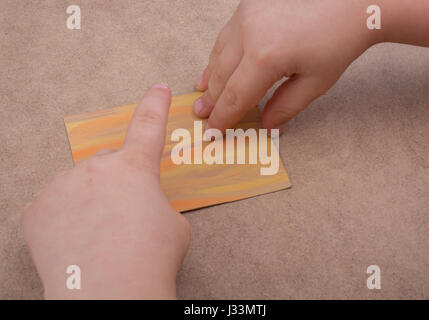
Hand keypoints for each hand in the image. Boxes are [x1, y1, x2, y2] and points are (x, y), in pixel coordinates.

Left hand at [21, 84, 190, 298]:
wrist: (110, 294)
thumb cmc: (150, 259)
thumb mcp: (173, 225)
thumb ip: (155, 204)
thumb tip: (140, 207)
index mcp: (135, 168)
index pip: (149, 125)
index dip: (155, 105)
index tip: (157, 87)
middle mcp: (96, 168)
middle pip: (108, 165)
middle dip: (117, 184)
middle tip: (124, 219)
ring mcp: (62, 187)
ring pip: (79, 186)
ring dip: (89, 202)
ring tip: (99, 237)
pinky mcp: (37, 210)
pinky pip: (54, 206)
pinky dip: (64, 220)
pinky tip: (74, 242)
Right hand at [194, 0, 376, 131]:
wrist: (350, 2)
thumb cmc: (338, 42)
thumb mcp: (315, 83)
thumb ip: (286, 106)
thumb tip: (265, 125)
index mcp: (266, 56)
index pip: (236, 96)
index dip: (223, 117)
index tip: (213, 131)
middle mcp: (248, 33)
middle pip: (223, 76)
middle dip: (212, 99)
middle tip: (202, 114)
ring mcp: (245, 15)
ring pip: (219, 54)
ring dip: (212, 76)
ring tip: (203, 93)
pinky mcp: (247, 6)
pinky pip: (226, 36)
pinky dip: (219, 54)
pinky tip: (215, 66)